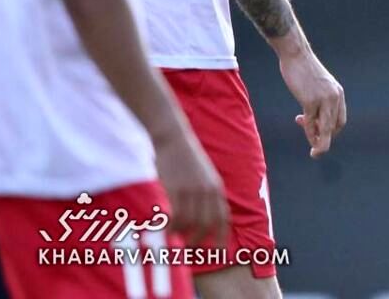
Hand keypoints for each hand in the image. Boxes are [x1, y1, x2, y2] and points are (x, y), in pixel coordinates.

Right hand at [153, 130, 227, 246]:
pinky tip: (165, 229)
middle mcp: (208, 191)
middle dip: (199, 240)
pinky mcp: (176, 189)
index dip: (222, 237)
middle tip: (188, 248)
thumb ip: (207, 193)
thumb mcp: (204, 175)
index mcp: (216, 188)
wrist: (174, 138)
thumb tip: (203, 215)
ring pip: (190, 222)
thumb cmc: (185, 158)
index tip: (219, 252)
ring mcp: (192, 190)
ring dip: (181, 234)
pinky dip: (171, 226)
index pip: (223, 218)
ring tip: (174, 237)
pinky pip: (175, 215)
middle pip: (207, 224)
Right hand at [280, 47, 345, 157]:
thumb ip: (320, 100)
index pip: (340, 120)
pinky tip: (301, 130)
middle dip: (325, 138)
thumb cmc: (304, 69)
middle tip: (313, 143)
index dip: (331, 131)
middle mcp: (335, 97)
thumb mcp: (318, 85)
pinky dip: (308, 132)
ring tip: (314, 152)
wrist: (296, 54)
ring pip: (326, 129)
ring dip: (320, 143)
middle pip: (335, 127)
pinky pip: (311, 123)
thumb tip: (313, 118)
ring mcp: (323, 100)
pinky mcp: (310, 101)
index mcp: (338, 94)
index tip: (317, 132)